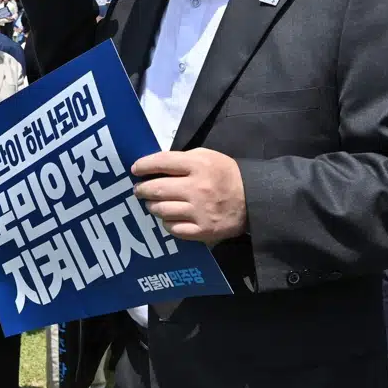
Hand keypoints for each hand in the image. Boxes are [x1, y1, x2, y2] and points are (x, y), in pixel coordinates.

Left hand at [131, 149, 246, 244]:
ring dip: (153, 206)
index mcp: (198, 165)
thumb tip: (155, 166)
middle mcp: (197, 188)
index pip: (162, 162)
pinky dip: (167, 223)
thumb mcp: (208, 157)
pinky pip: (173, 228)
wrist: (253, 199)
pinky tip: (169, 218)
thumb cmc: (226, 174)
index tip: (135, 169)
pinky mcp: (202, 230)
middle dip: (142, 189)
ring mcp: (199, 211)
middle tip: (139, 190)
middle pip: (156, 189)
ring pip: (161, 210)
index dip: (144, 165)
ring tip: (153, 204)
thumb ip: (183, 159)